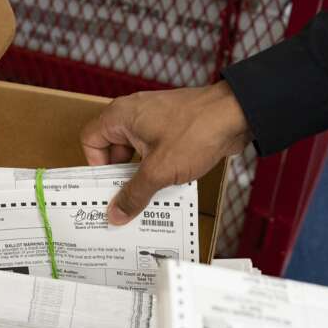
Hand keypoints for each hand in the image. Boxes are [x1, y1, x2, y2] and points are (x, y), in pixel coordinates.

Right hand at [80, 81, 250, 224]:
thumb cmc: (197, 130)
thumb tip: (116, 213)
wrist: (237, 115)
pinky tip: (166, 186)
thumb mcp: (160, 170)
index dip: (95, 166)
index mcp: (121, 116)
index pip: (90, 140)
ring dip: (140, 174)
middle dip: (119, 175)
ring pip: (135, 152)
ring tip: (146, 197)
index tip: (107, 187)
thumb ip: (134, 194)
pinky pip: (154, 150)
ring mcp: (154, 119)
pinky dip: (156, 168)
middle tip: (125, 199)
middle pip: (112, 148)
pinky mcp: (172, 127)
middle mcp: (134, 114)